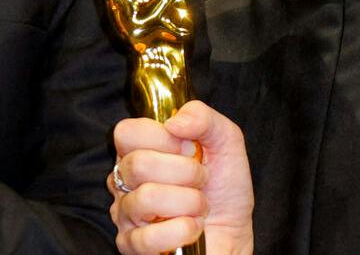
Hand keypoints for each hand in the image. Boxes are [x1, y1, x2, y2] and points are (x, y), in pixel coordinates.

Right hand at [110, 100, 254, 254]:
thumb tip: (174, 122)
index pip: (126, 132)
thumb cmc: (224, 191)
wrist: (234, 235)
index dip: (164, 139)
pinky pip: (148, 237)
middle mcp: (125, 181)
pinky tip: (193, 229)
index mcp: (139, 150)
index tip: (189, 149)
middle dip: (185, 172)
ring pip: (146, 198)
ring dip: (189, 202)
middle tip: (200, 181)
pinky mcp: (131, 246)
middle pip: (137, 164)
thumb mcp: (225, 142)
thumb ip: (203, 117)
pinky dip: (183, 230)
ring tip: (199, 207)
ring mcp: (125, 214)